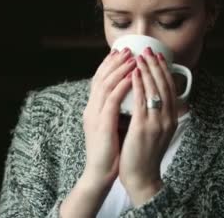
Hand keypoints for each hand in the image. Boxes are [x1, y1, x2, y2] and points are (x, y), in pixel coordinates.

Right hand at [82, 47, 136, 187]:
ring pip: (106, 85)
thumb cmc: (110, 152)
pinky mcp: (102, 124)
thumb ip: (117, 111)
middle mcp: (91, 109)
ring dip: (120, 69)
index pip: (99, 80)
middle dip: (114, 62)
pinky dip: (122, 86)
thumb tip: (130, 98)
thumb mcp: (112, 126)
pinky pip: (112, 100)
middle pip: (101, 78)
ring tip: (131, 57)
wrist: (100, 173)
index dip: (109, 65)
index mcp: (93, 109)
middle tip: (127, 49)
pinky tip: (132, 76)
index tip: (120, 52)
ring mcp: (95, 115)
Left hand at [119, 47, 177, 204]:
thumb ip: (156, 114)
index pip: (169, 88)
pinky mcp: (144, 128)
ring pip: (154, 90)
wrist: (141, 178)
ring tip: (139, 56)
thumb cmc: (143, 154)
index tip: (158, 56)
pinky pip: (142, 101)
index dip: (164, 70)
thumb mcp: (156, 131)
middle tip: (148, 50)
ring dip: (146, 71)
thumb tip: (151, 97)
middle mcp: (167, 118)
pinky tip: (133, 74)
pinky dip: (138, 86)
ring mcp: (157, 122)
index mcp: (171, 118)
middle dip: (156, 65)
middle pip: (164, 85)